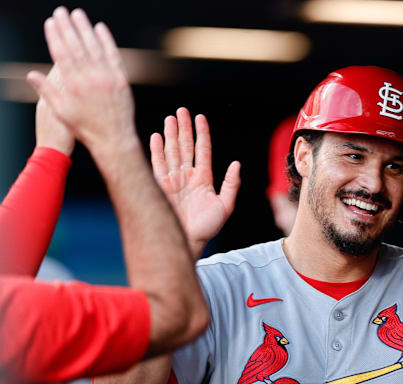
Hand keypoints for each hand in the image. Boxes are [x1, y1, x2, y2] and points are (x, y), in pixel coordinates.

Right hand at [26, 7, 134, 151]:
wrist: (114, 139)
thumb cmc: (86, 128)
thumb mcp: (61, 112)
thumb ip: (47, 91)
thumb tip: (30, 74)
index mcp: (72, 85)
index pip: (61, 54)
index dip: (55, 36)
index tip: (50, 23)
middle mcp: (89, 79)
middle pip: (76, 46)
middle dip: (67, 27)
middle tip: (61, 11)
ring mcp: (107, 78)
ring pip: (94, 47)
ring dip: (85, 28)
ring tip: (78, 14)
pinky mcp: (121, 80)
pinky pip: (113, 55)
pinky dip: (106, 40)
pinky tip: (100, 28)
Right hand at [150, 107, 240, 259]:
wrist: (188, 241)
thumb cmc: (207, 227)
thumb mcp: (225, 205)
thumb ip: (231, 184)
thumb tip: (236, 164)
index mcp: (203, 178)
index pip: (202, 150)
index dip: (202, 133)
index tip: (200, 117)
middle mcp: (187, 176)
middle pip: (185, 146)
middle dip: (184, 128)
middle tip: (182, 110)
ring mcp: (173, 180)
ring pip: (172, 152)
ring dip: (170, 135)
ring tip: (170, 118)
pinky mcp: (160, 187)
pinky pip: (157, 165)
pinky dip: (156, 151)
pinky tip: (155, 137)